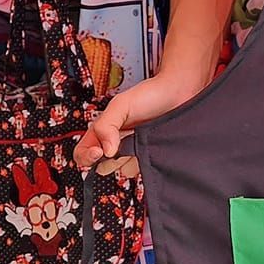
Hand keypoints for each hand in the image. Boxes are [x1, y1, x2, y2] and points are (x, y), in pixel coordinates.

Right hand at [73, 68, 205, 173]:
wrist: (180, 92)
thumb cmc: (150, 94)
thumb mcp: (120, 105)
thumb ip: (105, 125)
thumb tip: (104, 151)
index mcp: (103, 131)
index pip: (83, 152)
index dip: (86, 157)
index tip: (99, 152)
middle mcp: (117, 143)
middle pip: (103, 166)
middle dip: (111, 160)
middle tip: (123, 146)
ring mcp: (134, 152)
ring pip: (124, 170)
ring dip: (130, 162)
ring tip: (141, 143)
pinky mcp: (151, 157)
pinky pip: (143, 171)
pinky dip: (145, 165)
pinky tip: (151, 149)